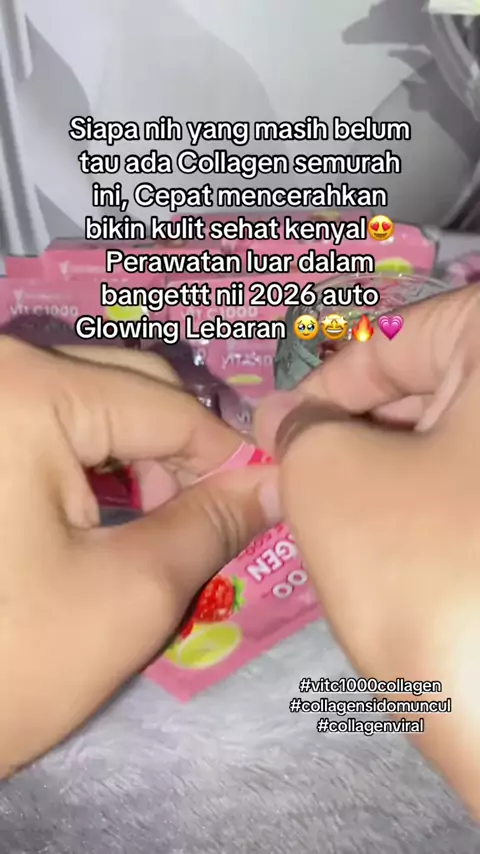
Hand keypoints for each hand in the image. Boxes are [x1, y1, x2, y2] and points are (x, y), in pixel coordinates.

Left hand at [0, 339, 277, 776]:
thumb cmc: (8, 661)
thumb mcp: (130, 594)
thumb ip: (214, 523)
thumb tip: (275, 483)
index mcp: (27, 391)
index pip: (170, 408)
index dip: (231, 458)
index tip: (267, 505)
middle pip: (130, 389)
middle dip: (180, 456)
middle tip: (204, 523)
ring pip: (93, 402)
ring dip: (138, 458)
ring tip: (154, 525)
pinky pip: (50, 420)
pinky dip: (91, 460)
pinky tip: (103, 510)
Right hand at [256, 284, 479, 815]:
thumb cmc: (425, 570)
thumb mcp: (331, 478)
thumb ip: (298, 428)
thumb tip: (287, 418)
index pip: (398, 338)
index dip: (321, 385)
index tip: (270, 431)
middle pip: (433, 387)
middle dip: (353, 432)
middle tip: (292, 477)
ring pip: (456, 444)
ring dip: (389, 472)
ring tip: (334, 518)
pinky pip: (478, 491)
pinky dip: (432, 506)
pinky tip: (394, 547)